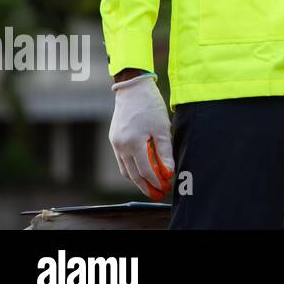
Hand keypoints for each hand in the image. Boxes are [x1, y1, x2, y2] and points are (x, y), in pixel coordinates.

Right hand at [108, 72, 174, 199]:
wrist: (132, 89)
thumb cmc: (150, 106)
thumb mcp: (162, 128)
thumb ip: (165, 151)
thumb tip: (168, 172)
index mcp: (133, 143)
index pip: (145, 171)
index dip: (156, 182)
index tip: (167, 188)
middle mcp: (121, 146)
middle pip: (133, 175)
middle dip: (146, 186)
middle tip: (159, 194)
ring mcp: (115, 143)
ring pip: (125, 170)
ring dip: (138, 180)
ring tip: (152, 186)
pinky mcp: (114, 140)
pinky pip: (122, 161)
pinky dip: (132, 169)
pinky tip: (142, 171)